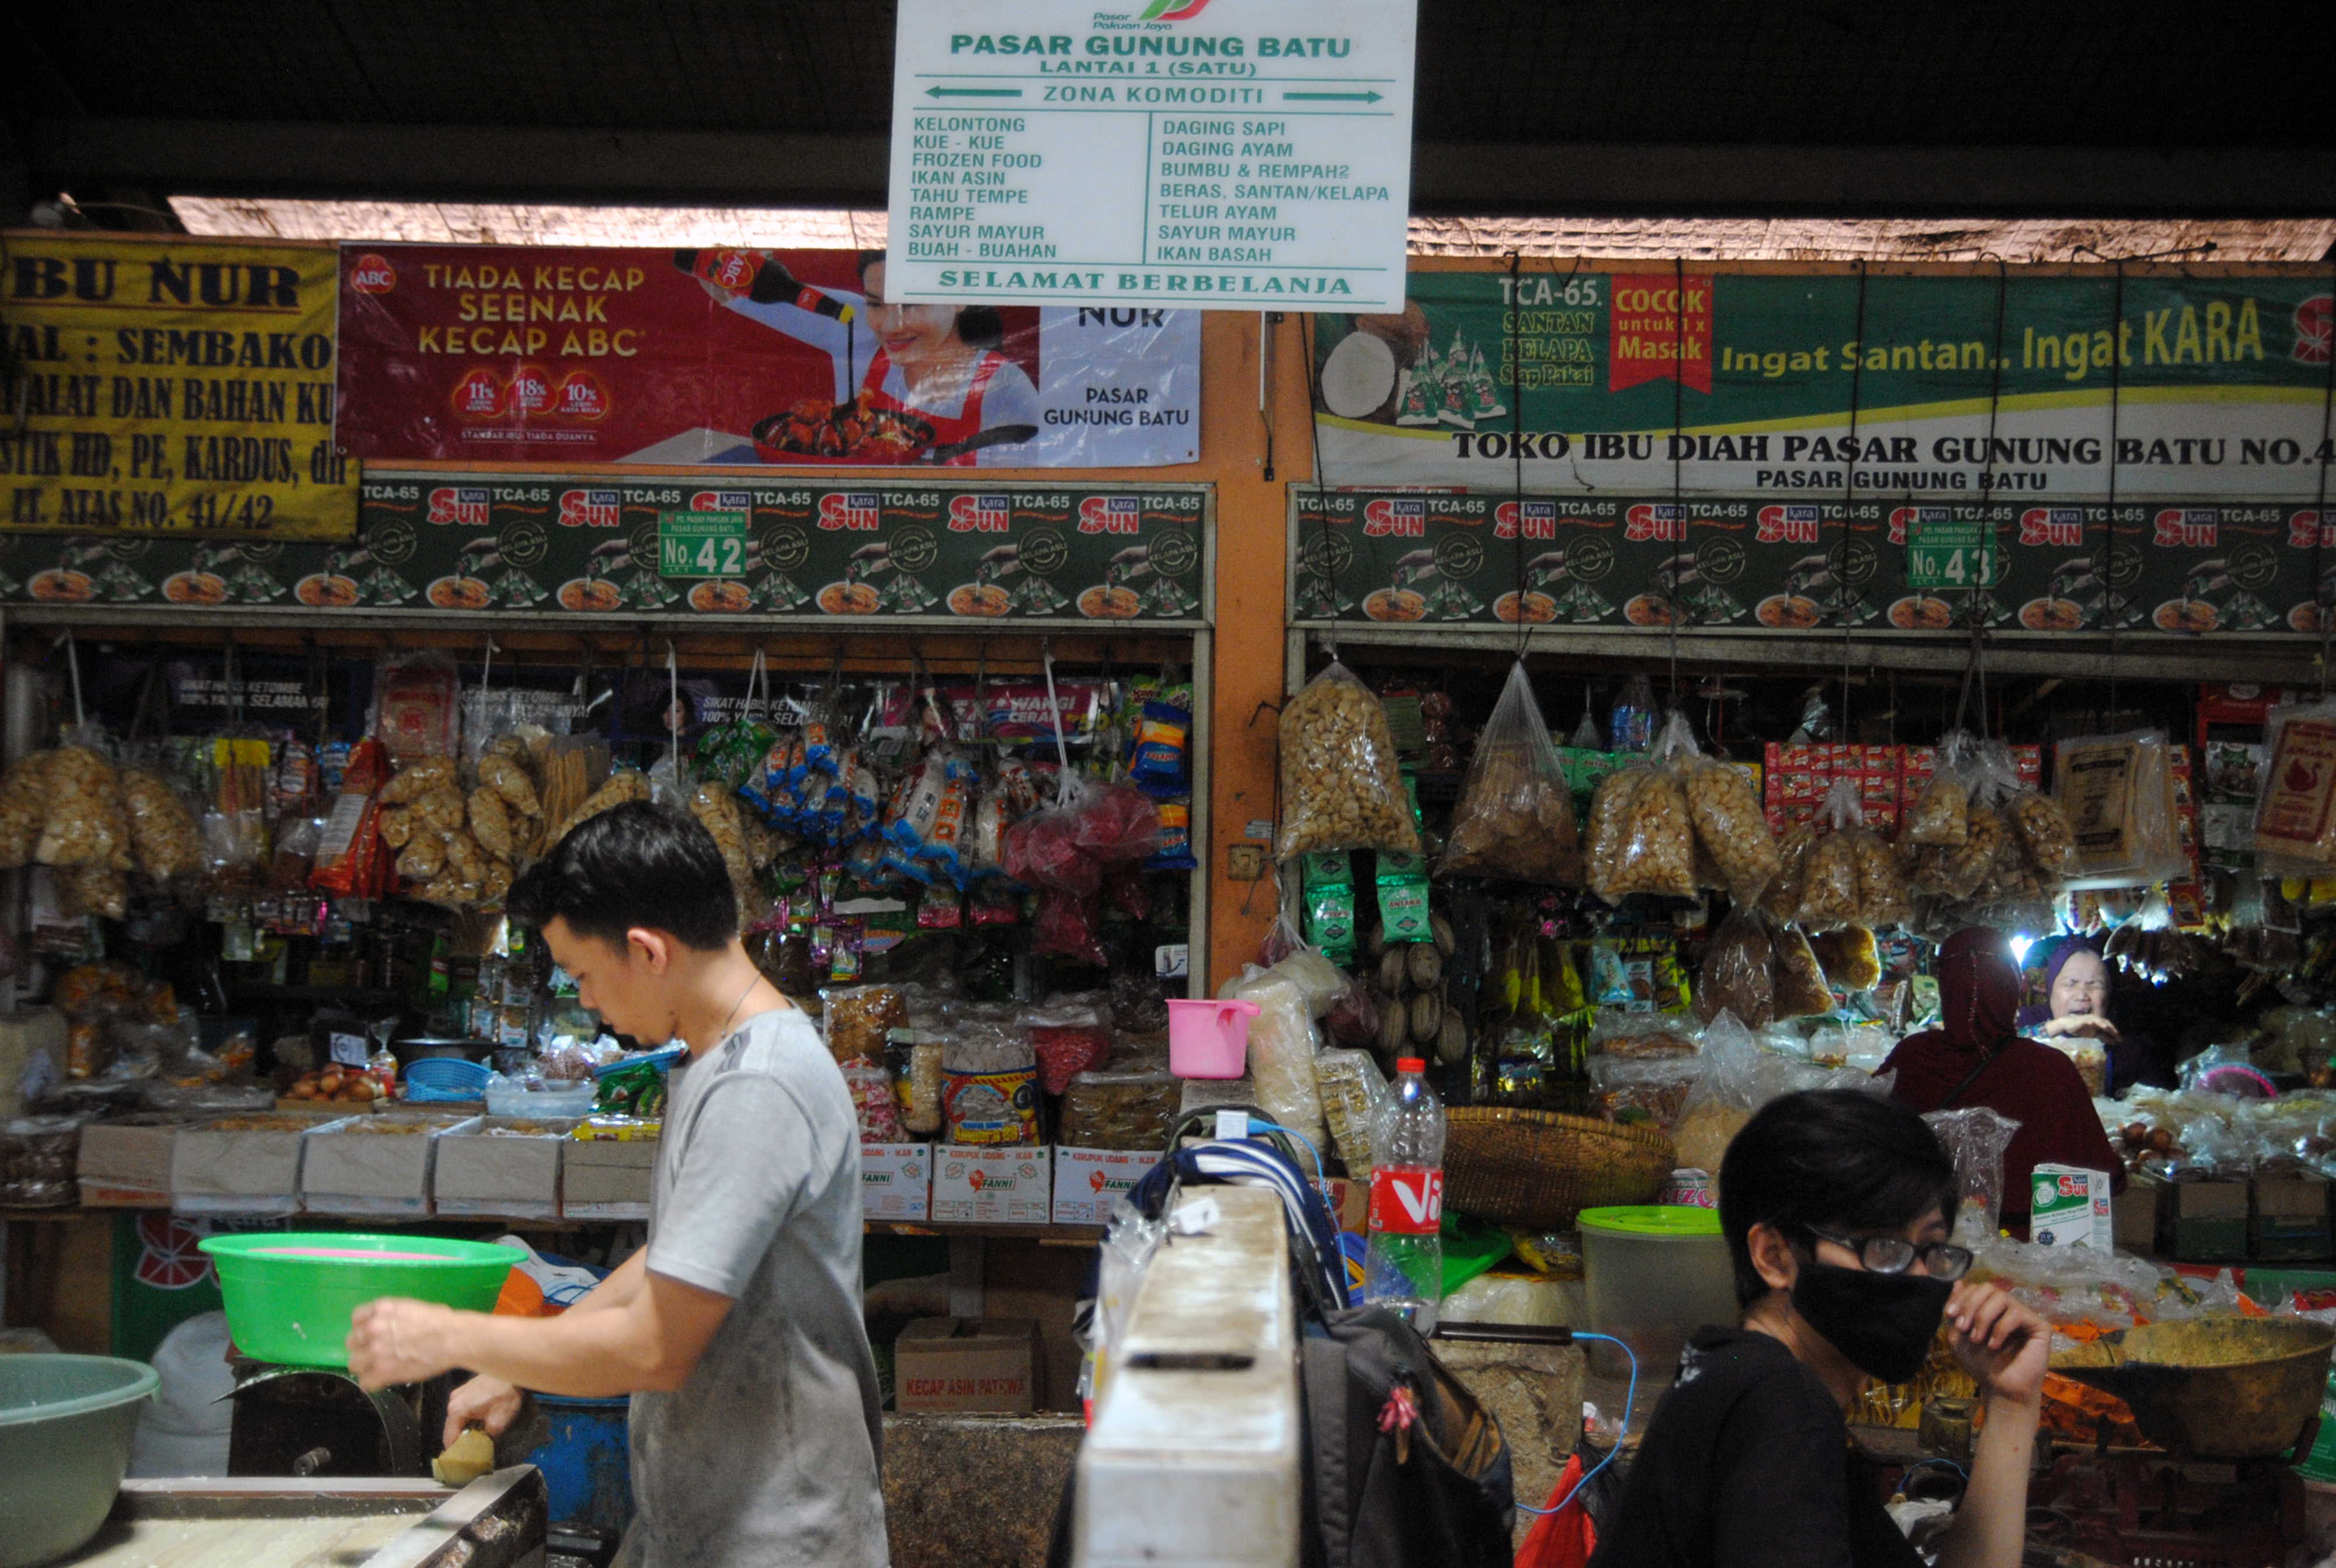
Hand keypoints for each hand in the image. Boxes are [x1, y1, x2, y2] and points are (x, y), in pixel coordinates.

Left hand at [346, 1298, 463, 1391]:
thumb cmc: (440, 1320)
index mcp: (381, 1309)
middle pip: (351, 1343)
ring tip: (378, 1369)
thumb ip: (391, 1316)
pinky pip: (365, 1382)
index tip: (371, 1334)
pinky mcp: (382, 1371)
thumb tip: (388, 1326)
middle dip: (362, 1348)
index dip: (363, 1328)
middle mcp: (373, 1328)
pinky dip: (373, 1383)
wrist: (452, 1338)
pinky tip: (382, 1380)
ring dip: (365, 1367)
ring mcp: (376, 1351)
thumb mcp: (411, 1307)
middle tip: (376, 1353)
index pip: (356, 1319)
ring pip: (354, 1364)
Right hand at [444, 1375, 523, 1448]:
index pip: (449, 1438)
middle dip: (461, 1439)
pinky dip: (469, 1416)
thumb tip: (485, 1444)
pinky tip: (480, 1420)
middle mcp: (453, 1401)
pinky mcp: (467, 1388)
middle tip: (471, 1450)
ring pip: (458, 1417)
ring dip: (466, 1427)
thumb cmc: (504, 1395)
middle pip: (452, 1427)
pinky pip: (464, 1407)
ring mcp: (459, 1392)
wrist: (513, 1370)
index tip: (463, 1459)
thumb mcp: (498, 1423)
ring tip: (477, 1436)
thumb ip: (487, 1438)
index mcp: (456, 1410)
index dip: (456, 1451)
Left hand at [1944, 1280, 2049, 1407]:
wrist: (2000, 1389)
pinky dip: (2000, 1329)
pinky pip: (2016, 1314)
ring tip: (1976, 1339)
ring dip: (1983, 1317)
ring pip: (2001, 1297)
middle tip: (1963, 1328)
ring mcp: (2026, 1316)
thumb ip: (1957, 1310)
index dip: (1962, 1298)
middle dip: (1971, 1305)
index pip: (1977, 1288)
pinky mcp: (2040, 1327)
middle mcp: (2010, 1309)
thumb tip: (1958, 1282)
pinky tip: (1994, 1346)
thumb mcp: (1958, 1336)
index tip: (1950, 1315)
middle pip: (1989, 1287)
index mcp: (1992, 1308)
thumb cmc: (1981, 1364)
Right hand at [2046, 1013, 2118, 1040]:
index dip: (2115, 1032)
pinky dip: (2089, 1022)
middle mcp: (2095, 1019)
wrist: (2068, 1025)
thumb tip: (2114, 1042)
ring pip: (2098, 1021)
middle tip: (2117, 1036)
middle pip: (2106, 1023)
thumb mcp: (2094, 1034)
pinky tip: (2092, 1023)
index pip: (2109, 1026)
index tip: (2121, 1040)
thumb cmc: (2082, 1029)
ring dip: (2103, 1024)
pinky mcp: (2081, 1020)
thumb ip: (2104, 1037)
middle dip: (2112, 1029)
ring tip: (2108, 1028)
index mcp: (2099, 1022)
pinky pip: (2086, 1021)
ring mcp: (2088, 1019)